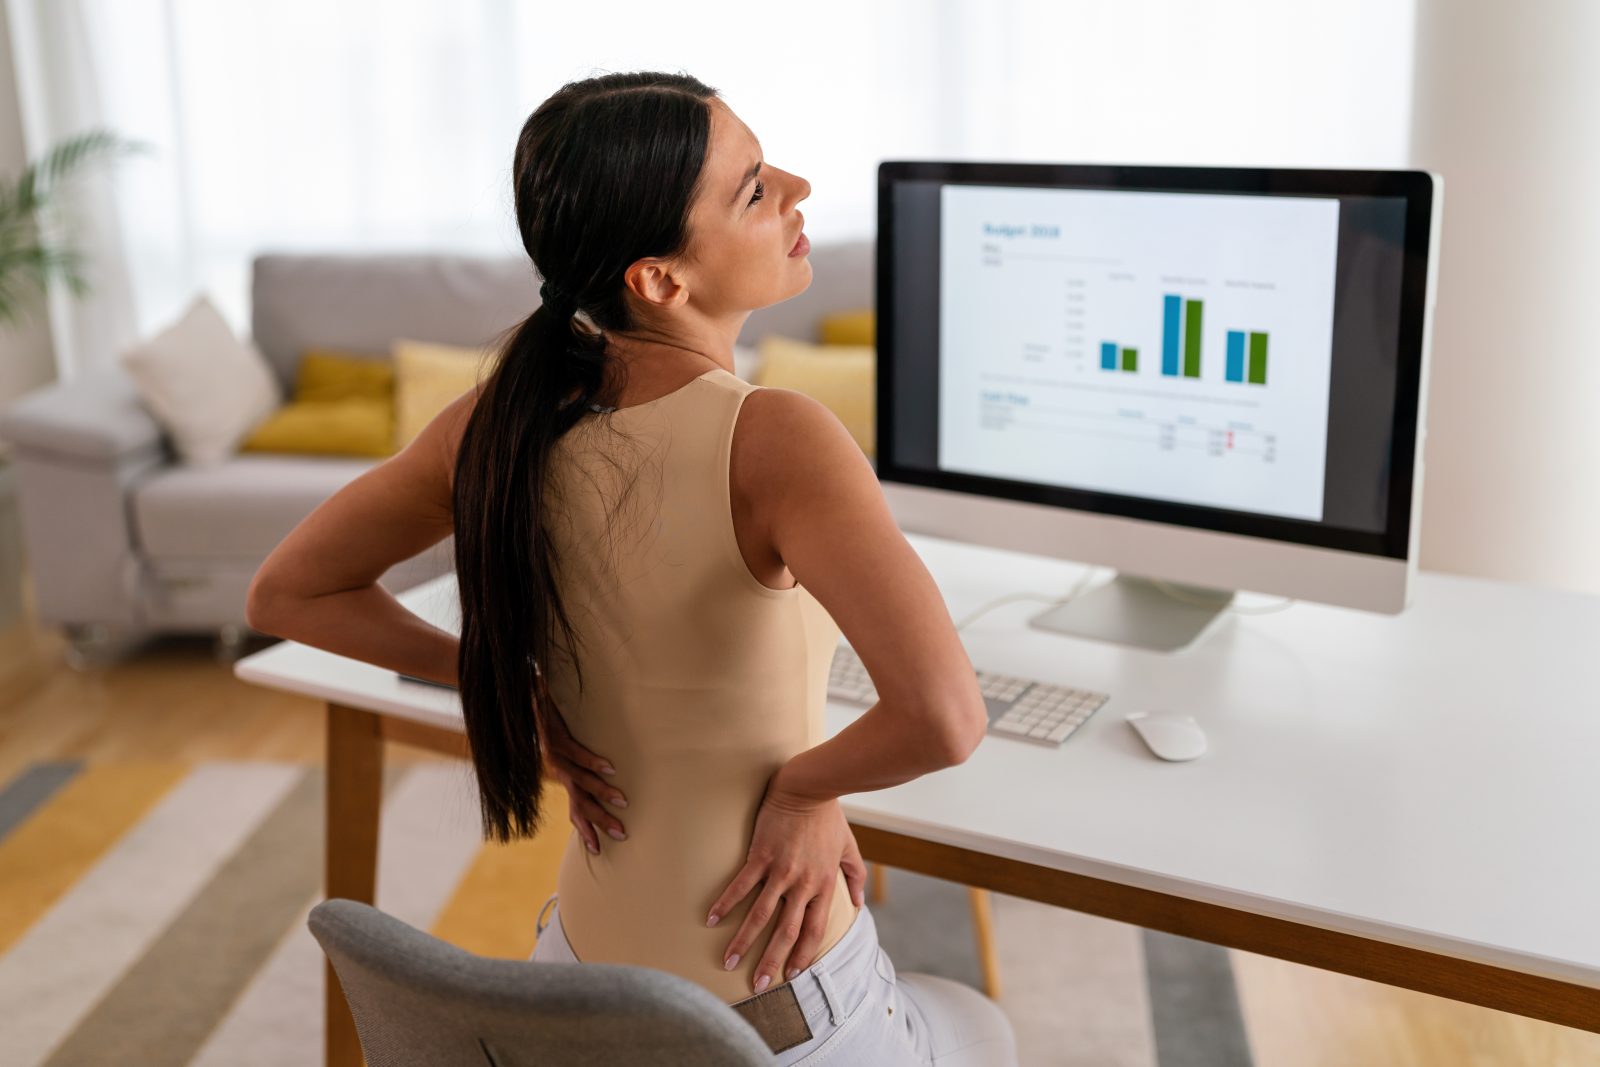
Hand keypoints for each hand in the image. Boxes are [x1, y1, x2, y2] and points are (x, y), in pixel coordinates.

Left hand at [538, 700, 627, 854]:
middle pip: (580, 801)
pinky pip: (575, 752)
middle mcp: (555, 768)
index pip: (574, 807)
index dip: (585, 828)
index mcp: (560, 773)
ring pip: (578, 781)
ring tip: (623, 802)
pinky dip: (592, 762)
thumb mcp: (568, 739)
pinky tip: (610, 768)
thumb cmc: (549, 715)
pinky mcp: (552, 736)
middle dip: (600, 820)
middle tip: (622, 833)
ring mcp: (552, 754)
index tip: (597, 850)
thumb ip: (581, 755)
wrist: (521, 691)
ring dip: (601, 792)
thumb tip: (609, 766)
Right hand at [705, 771, 866, 994]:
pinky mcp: (761, 856)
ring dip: (744, 941)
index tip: (789, 975)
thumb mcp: (849, 847)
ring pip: (761, 915)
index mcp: (823, 886)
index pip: (813, 931)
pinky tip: (712, 918)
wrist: (809, 788)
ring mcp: (781, 871)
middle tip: (757, 985)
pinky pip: (741, 885)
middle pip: (786, 932)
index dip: (801, 956)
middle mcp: (803, 884)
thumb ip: (855, 876)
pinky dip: (727, 903)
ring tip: (728, 961)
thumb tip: (858, 901)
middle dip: (771, 961)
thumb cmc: (829, 817)